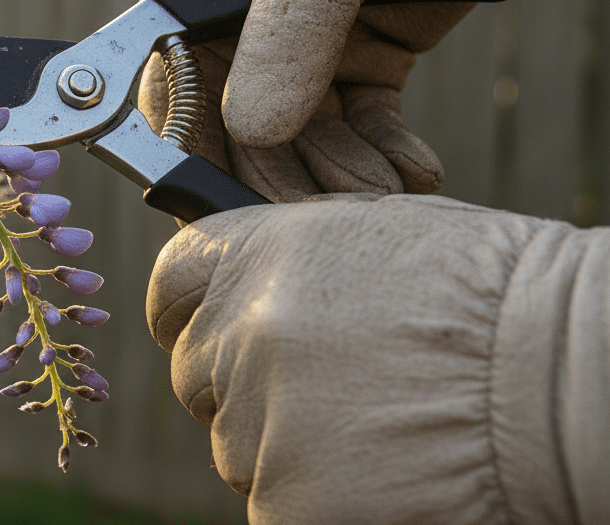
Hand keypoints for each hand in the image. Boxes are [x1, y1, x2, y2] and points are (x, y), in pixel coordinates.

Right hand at [141, 0, 608, 201]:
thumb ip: (288, 31)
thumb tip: (251, 130)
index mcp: (201, 7)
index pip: (175, 94)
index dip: (193, 152)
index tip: (227, 202)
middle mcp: (242, 44)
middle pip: (240, 139)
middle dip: (280, 180)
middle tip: (324, 218)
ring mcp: (303, 65)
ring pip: (304, 148)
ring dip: (338, 180)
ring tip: (382, 196)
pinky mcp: (360, 78)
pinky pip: (362, 136)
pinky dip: (384, 161)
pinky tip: (414, 175)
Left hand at [147, 194, 607, 524]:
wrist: (566, 374)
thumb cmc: (498, 297)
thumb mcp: (380, 239)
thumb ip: (293, 266)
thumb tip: (251, 291)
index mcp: (260, 254)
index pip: (171, 284)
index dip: (183, 314)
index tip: (195, 333)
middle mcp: (243, 331)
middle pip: (199, 376)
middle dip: (242, 390)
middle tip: (323, 399)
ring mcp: (260, 419)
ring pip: (240, 450)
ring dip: (290, 451)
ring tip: (382, 434)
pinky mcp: (289, 501)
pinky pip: (274, 508)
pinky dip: (318, 504)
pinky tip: (385, 479)